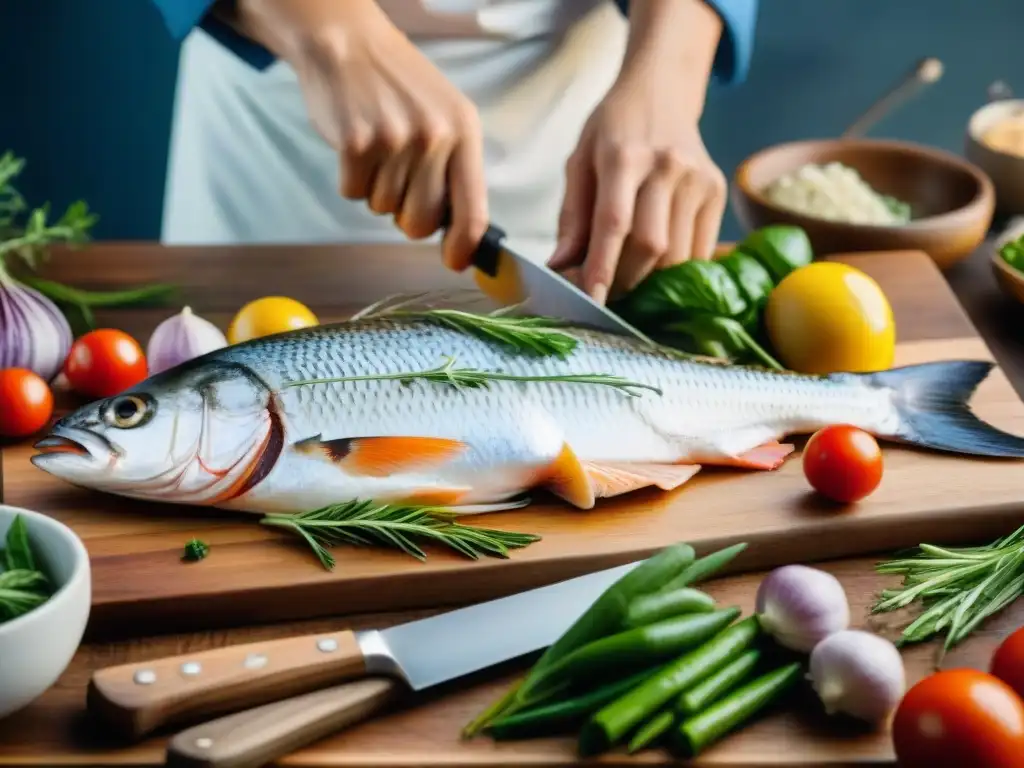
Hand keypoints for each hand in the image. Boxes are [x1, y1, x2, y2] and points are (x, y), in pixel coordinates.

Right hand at [234, 0, 487, 268]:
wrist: (348, 43)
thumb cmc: (399, 86)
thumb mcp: (446, 117)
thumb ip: (456, 170)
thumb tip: (461, 234)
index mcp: (465, 133)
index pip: (473, 211)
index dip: (465, 248)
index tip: (455, 262)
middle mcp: (435, 137)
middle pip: (421, 222)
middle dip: (408, 217)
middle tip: (399, 184)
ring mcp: (395, 140)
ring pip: (384, 209)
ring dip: (377, 190)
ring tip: (378, 148)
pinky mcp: (355, 143)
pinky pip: (353, 193)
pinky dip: (351, 179)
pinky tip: (357, 145)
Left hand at [547, 64, 726, 304]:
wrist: (663, 92)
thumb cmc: (613, 130)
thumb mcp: (579, 160)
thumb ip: (571, 215)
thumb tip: (560, 266)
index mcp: (623, 155)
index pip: (614, 222)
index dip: (602, 267)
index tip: (592, 300)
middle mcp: (667, 166)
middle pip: (651, 245)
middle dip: (626, 280)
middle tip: (607, 293)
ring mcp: (697, 179)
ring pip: (678, 254)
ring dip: (652, 281)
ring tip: (630, 282)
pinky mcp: (716, 191)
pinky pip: (700, 249)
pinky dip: (677, 270)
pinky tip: (658, 269)